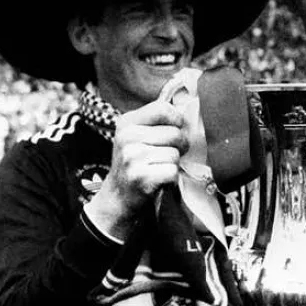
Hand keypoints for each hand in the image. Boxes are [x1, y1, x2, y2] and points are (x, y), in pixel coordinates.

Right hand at [87, 100, 188, 238]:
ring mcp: (132, 157)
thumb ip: (158, 121)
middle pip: (175, 133)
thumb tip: (186, 109)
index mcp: (127, 122)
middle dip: (179, 146)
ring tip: (157, 168)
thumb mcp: (138, 135)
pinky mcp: (140, 177)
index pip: (163, 108)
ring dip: (172, 164)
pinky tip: (158, 180)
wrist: (119, 197)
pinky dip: (171, 179)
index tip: (174, 130)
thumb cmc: (136, 163)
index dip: (177, 120)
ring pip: (174, 154)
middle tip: (166, 156)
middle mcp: (126, 137)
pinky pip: (172, 171)